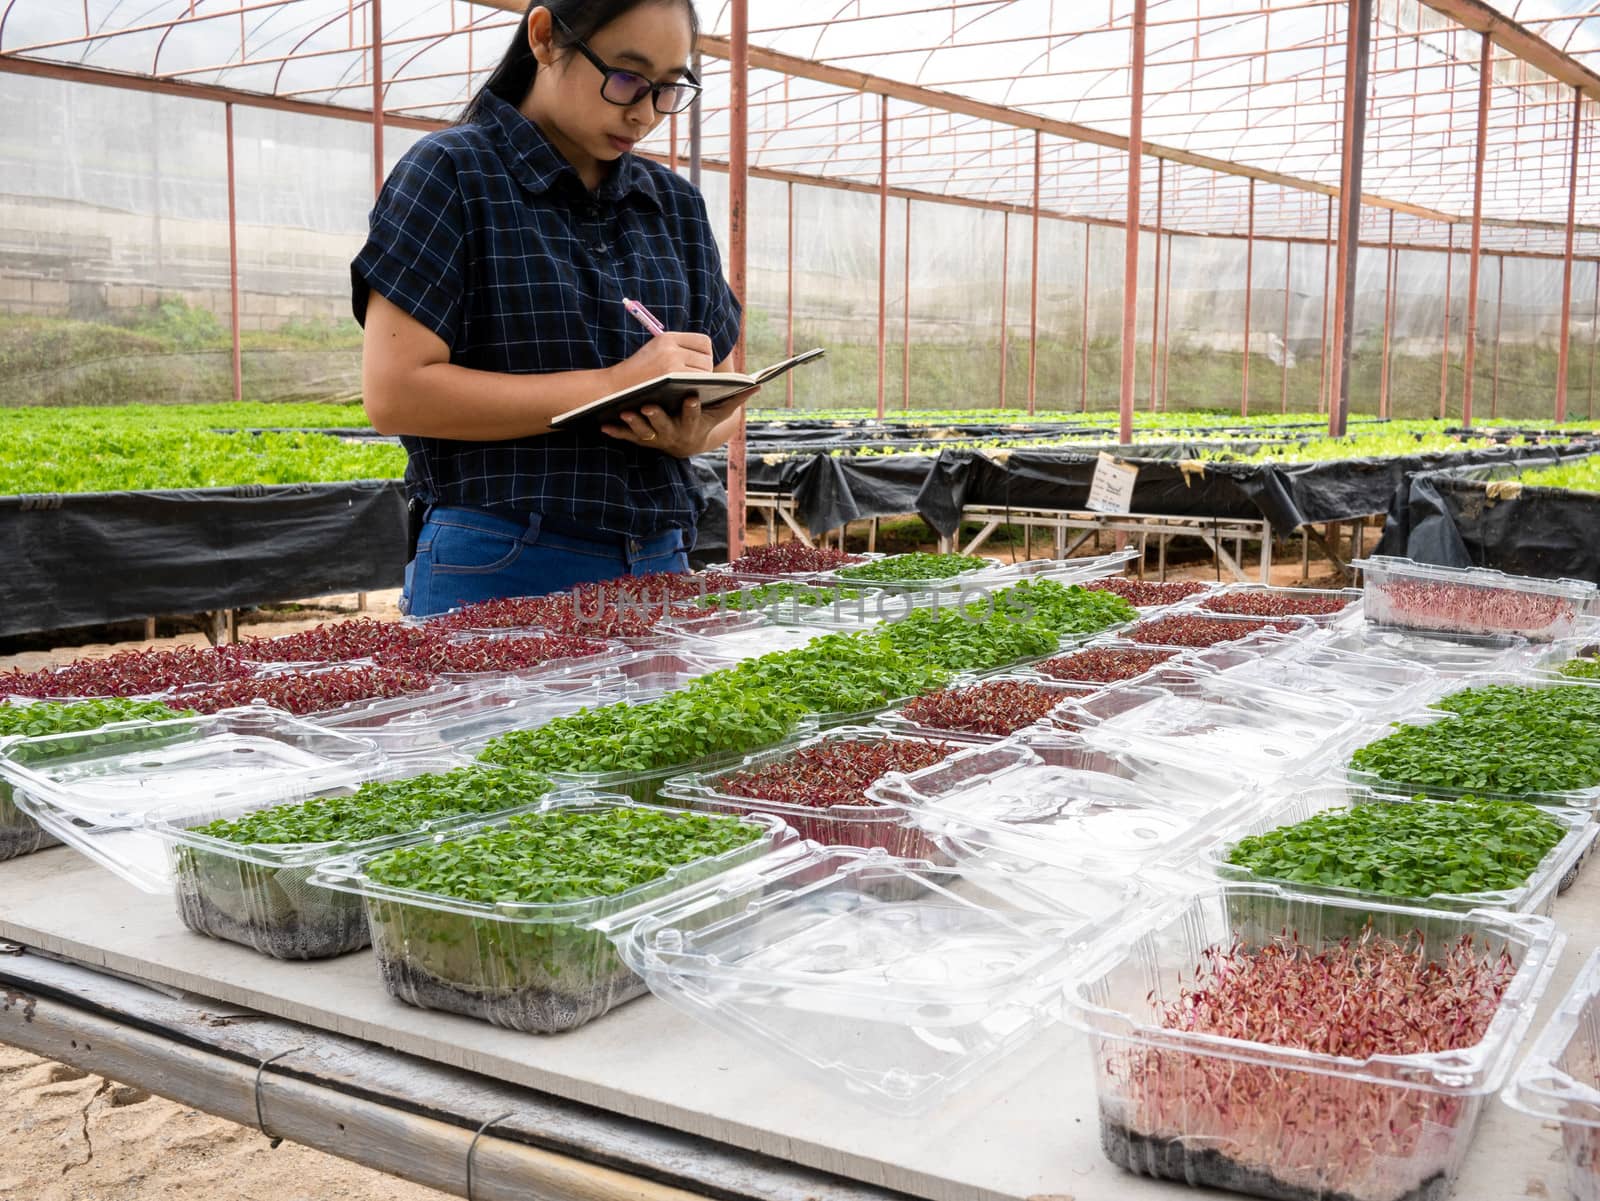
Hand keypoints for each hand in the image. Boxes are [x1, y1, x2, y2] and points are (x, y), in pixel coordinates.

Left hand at [602, 396, 723, 456]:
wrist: (686, 444)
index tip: (692, 397)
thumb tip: (757, 385)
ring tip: (625, 412)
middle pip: (665, 426)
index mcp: (691, 424)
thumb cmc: (703, 421)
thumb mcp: (719, 413)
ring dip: (634, 424)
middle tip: (649, 406)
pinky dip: (616, 432)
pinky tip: (604, 425)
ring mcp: (656, 437)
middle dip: (658, 417)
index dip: (693, 409)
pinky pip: (627, 437)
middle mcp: (674, 433)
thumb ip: (735, 399)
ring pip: (644, 432)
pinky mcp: (641, 438)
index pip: (694, 416)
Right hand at [609, 331, 714, 390]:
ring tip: (691, 389)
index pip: (704, 342)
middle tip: (696, 382)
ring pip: (705, 372)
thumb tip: (706, 357)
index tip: (700, 366)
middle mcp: (671, 347)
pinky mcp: (671, 377)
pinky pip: (698, 382)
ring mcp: (671, 362)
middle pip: (707, 358)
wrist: (613, 388)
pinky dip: (697, 389)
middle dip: (705, 371)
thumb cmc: (636, 374)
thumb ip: (677, 350)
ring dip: (703, 382)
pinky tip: (690, 395)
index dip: (706, 355)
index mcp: (667, 337)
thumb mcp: (654, 352)